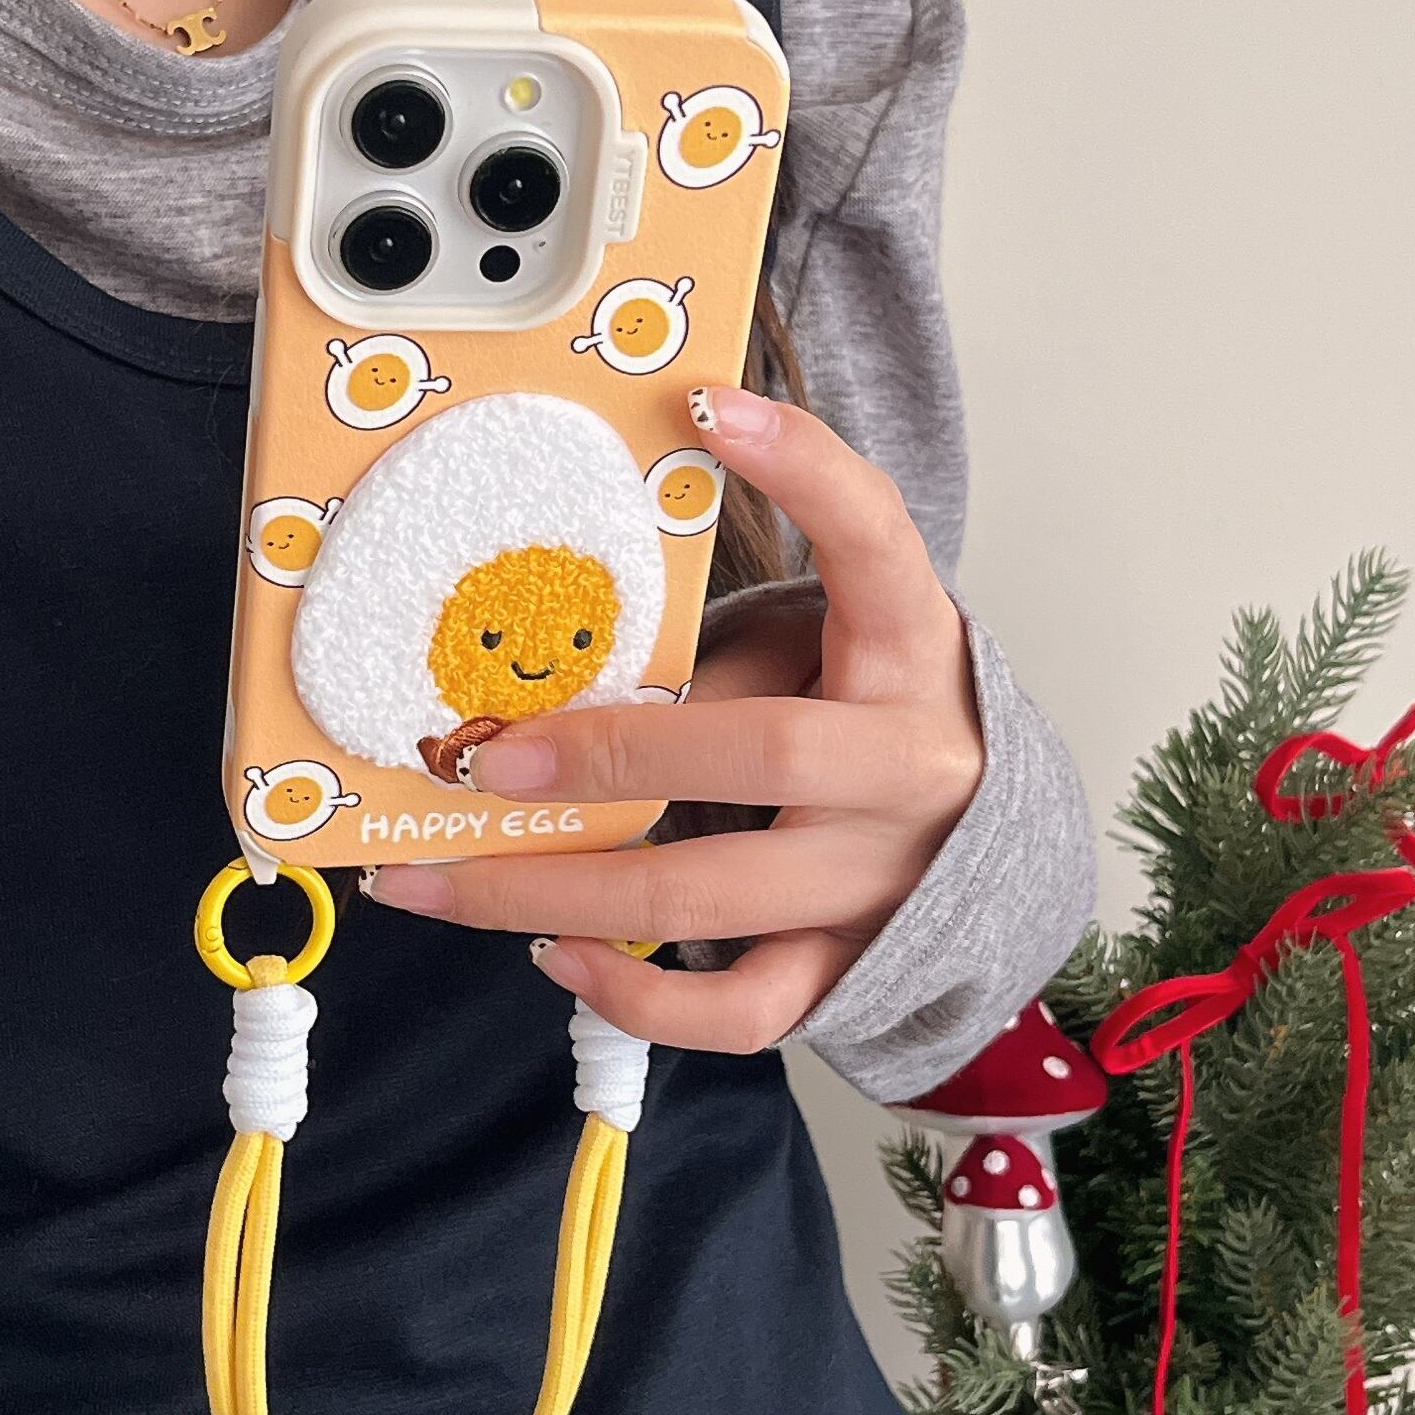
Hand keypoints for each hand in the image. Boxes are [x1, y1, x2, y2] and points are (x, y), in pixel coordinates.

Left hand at [363, 385, 985, 1052]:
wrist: (976, 836)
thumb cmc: (857, 706)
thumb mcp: (810, 646)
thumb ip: (714, 660)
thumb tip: (548, 712)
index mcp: (909, 646)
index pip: (875, 538)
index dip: (803, 468)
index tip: (710, 405)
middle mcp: (910, 765)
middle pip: (758, 753)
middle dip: (604, 757)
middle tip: (478, 760)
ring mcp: (882, 880)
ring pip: (710, 899)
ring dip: (555, 890)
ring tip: (437, 882)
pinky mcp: (850, 966)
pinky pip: (744, 1009)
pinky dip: (640, 1000)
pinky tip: (557, 958)